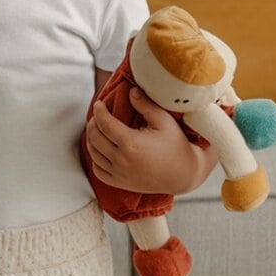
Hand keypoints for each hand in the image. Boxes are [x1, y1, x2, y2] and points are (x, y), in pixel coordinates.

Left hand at [86, 87, 217, 193]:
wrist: (184, 174)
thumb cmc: (176, 145)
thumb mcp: (164, 121)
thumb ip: (146, 104)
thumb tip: (130, 91)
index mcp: (131, 143)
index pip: (104, 123)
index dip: (99, 111)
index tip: (99, 104)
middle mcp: (121, 160)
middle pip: (95, 138)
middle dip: (93, 123)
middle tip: (98, 114)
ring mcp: (119, 174)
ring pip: (93, 154)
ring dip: (91, 139)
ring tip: (97, 129)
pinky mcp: (120, 183)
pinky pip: (98, 170)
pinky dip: (95, 158)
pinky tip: (100, 149)